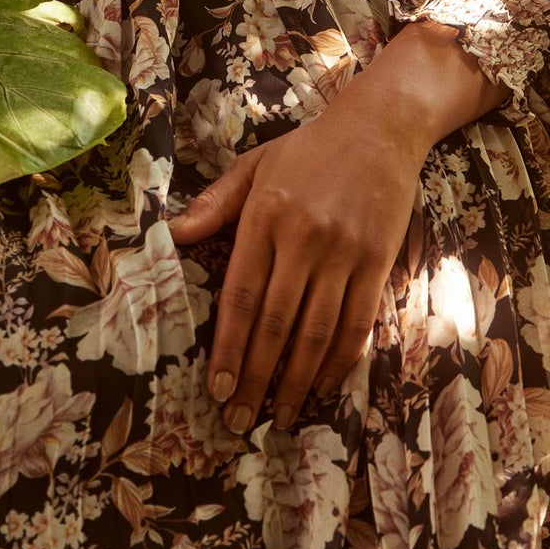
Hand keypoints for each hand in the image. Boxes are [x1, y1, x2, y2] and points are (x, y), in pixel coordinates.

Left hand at [167, 102, 427, 433]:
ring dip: (296, 381)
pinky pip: (357, 322)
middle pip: (276, 324)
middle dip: (256, 378)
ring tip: (279, 416)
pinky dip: (339, 361)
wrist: (378, 129)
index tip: (218, 388)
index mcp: (265, 217)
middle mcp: (303, 239)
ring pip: (317, 332)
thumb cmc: (307, 150)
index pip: (241, 295)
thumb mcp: (253, 166)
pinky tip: (322, 386)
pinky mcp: (378, 262)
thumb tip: (171, 236)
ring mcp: (344, 253)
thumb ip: (214, 205)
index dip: (229, 347)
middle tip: (240, 420)